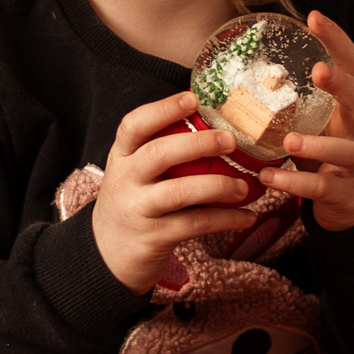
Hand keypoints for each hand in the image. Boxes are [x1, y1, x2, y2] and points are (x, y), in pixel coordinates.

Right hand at [92, 90, 255, 293]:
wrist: (107, 255)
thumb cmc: (132, 204)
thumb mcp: (133, 174)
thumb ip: (160, 153)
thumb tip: (215, 127)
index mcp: (121, 157)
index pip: (134, 125)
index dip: (163, 109)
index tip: (193, 98)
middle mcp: (125, 180)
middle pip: (158, 153)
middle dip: (198, 144)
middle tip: (230, 140)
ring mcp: (138, 209)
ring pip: (179, 192)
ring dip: (217, 185)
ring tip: (245, 186)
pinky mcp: (154, 237)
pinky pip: (195, 224)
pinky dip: (225, 219)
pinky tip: (246, 216)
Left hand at [258, 12, 353, 231]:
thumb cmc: (325, 150)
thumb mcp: (312, 120)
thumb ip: (287, 98)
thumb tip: (236, 68)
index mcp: (345, 104)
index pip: (349, 64)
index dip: (336, 40)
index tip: (314, 16)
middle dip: (342, 84)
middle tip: (320, 70)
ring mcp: (353, 161)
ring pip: (345, 149)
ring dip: (317, 144)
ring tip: (288, 141)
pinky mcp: (343, 191)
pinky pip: (322, 186)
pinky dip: (296, 182)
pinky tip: (270, 177)